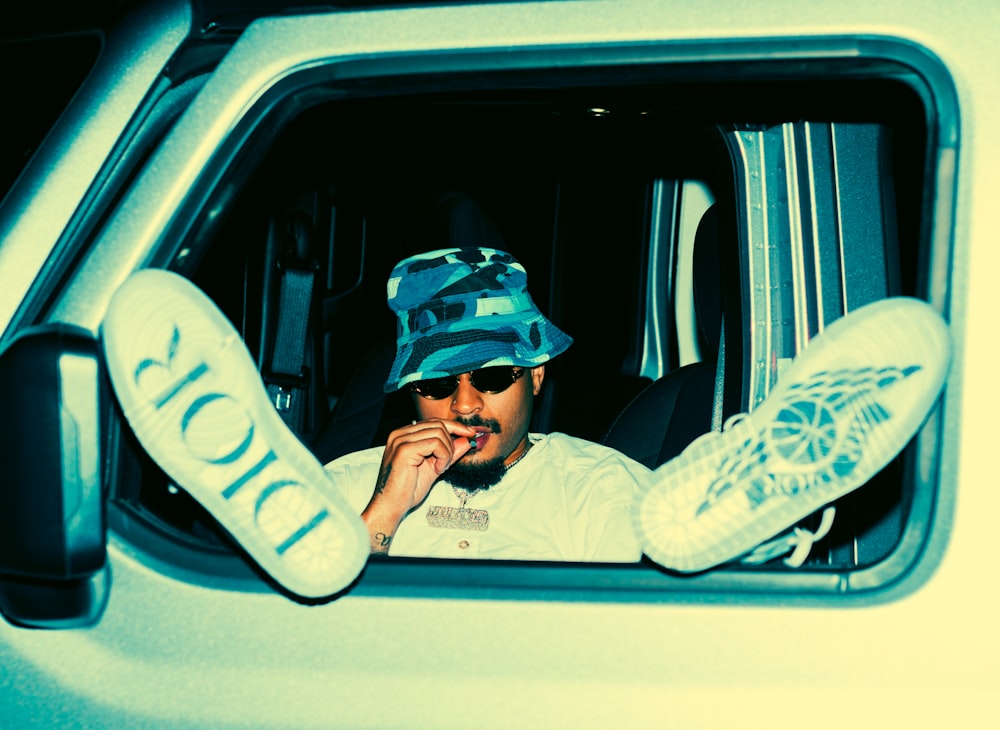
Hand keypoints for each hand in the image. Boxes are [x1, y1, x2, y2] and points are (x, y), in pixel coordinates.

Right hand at [361, 419, 475, 552]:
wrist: (391, 506)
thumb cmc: (408, 490)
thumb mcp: (434, 467)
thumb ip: (449, 453)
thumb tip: (467, 440)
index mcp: (404, 435)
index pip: (434, 422)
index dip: (455, 427)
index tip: (470, 434)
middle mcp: (400, 433)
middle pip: (438, 424)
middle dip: (451, 443)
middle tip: (446, 464)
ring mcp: (401, 440)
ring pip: (439, 433)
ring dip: (447, 452)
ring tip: (440, 468)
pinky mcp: (404, 449)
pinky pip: (435, 443)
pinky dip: (443, 456)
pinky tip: (437, 469)